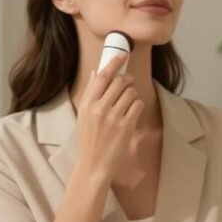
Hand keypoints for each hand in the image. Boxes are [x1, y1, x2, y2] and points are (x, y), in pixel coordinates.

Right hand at [74, 54, 143, 185]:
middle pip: (120, 82)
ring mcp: (113, 117)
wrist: (93, 166)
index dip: (114, 63)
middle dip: (127, 80)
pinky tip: (131, 114)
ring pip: (130, 92)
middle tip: (128, 83)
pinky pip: (137, 105)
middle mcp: (99, 108)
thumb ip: (91, 94)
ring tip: (127, 104)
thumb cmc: (88, 142)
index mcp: (87, 104)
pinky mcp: (126, 126)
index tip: (122, 55)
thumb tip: (97, 72)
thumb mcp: (83, 116)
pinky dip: (137, 107)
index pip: (103, 76)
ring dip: (132, 95)